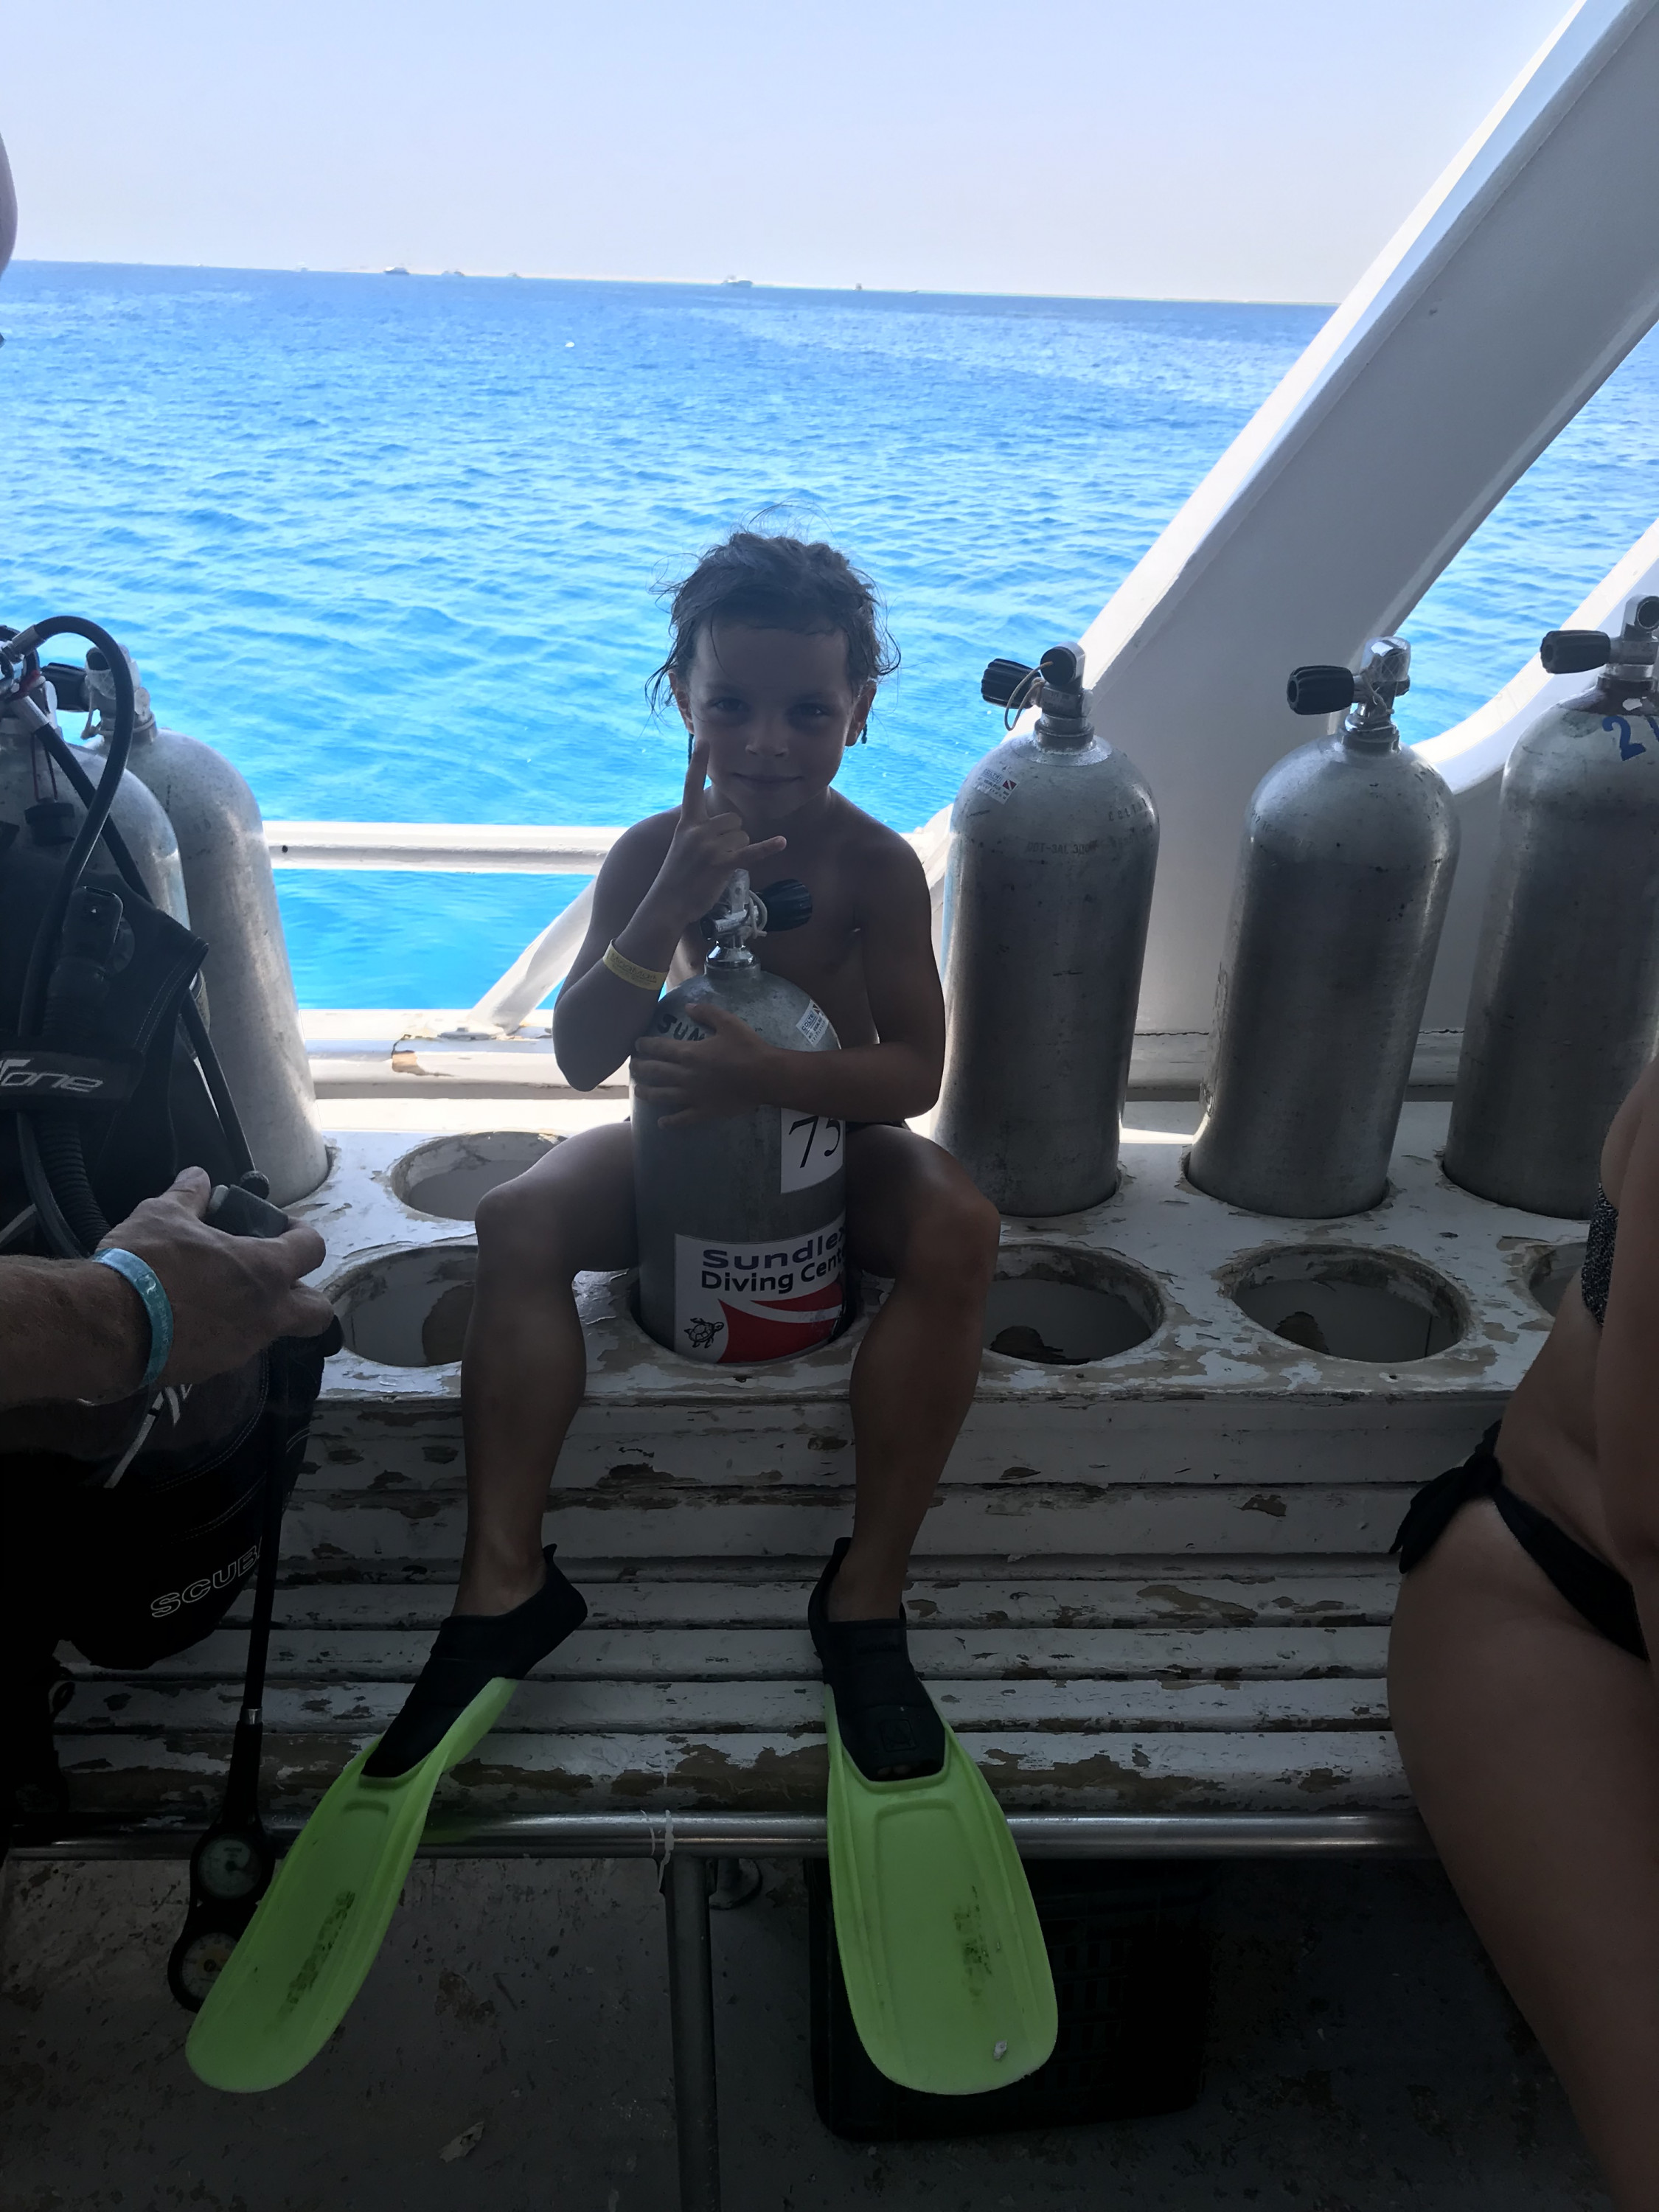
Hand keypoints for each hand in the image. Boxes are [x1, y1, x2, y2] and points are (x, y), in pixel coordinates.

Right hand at [98, 1166, 334, 1386]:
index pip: (312, 1249)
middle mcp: (267, 1313)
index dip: (302, 1235)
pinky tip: (193, 1321)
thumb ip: (189, 1195)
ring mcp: (243, 1346)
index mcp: (265, 1270)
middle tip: (273, 1280)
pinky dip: (224, 1335)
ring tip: (221, 1297)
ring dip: (260, 1315)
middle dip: (306, 1297)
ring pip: (273, 1333)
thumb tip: (197, 1175)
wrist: (110, 1327)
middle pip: (317, 1312)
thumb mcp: (163, 1215)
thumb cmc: (146, 1264)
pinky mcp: (214, 1370)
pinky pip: (234, 1350)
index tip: (284, 1230)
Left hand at [630, 1001, 779, 1125]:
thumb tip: (687, 1007)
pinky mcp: (703, 1111)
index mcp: (689, 1053)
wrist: (765, 1076)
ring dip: (647, 1093)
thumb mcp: (728, 1022)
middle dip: (640, 1068)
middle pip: (655, 1072)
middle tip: (633, 1066)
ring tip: (638, 1091)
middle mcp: (685, 1075)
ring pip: (662, 1095)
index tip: (636, 1045)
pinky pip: (682, 1119)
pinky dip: (670, 1122)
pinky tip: (661, 1123)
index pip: (659, 1048)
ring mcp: (693, 1095)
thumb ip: (706, 1013)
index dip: (645, 1045)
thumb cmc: (747, 1048)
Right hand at [649, 738, 787, 927]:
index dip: (698, 763)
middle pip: (733, 819)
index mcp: (686, 823)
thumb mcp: (681, 846)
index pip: (690, 786)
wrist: (667, 904)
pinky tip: (782, 842)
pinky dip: (767, 847)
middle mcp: (697, 830)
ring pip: (742, 836)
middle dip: (733, 837)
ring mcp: (709, 847)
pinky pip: (750, 851)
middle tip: (717, 857)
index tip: (703, 741)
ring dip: (738, 851)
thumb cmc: (676, 878)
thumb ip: (699, 831)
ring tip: (718, 868)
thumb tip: (729, 825)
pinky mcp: (721, 864)